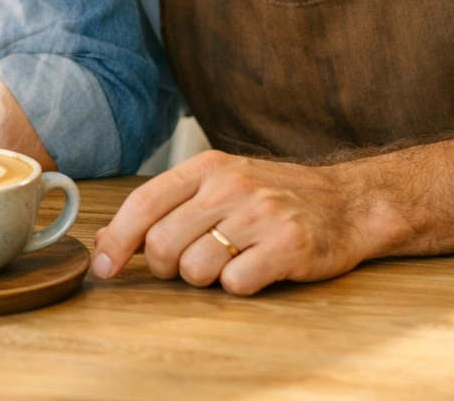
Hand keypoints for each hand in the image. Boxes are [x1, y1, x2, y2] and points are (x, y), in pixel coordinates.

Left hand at [89, 150, 378, 296]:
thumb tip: (105, 240)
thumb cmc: (276, 197)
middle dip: (167, 267)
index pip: (144, 203)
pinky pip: (236, 283)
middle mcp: (231, 186)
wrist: (349, 202)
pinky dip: (239, 285)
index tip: (104, 265)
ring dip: (206, 278)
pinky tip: (257, 268)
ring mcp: (261, 214)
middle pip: (164, 244)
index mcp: (208, 168)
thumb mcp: (218, 187)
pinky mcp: (288, 245)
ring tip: (231, 261)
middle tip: (189, 264)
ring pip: (196, 268)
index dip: (117, 239)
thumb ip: (166, 208)